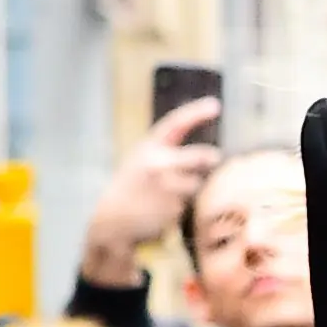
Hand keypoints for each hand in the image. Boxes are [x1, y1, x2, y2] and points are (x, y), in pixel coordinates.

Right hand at [77, 101, 221, 286]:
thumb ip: (168, 154)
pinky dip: (183, 206)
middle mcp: (158, 164)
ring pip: (198, 183)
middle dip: (210, 158)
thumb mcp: (141, 162)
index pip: (175, 124)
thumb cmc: (132, 188)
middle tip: (213, 157)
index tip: (215, 105)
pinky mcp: (174, 208)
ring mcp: (167, 187)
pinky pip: (191, 203)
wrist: (111, 221)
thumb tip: (213, 155)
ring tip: (166, 194)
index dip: (196, 113)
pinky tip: (162, 209)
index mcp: (147, 149)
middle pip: (201, 157)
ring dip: (191, 188)